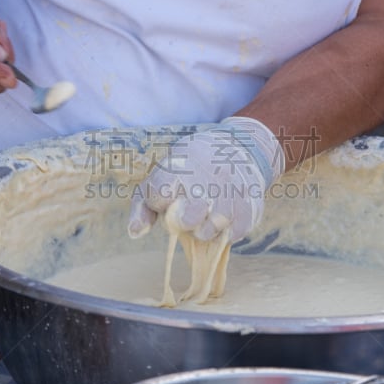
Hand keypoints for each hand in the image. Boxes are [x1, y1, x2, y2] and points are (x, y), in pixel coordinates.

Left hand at [128, 117, 284, 241]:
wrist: (237, 149)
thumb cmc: (190, 171)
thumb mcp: (161, 178)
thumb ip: (143, 207)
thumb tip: (135, 233)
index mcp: (180, 166)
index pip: (160, 194)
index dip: (160, 202)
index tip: (167, 199)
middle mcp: (208, 177)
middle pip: (188, 219)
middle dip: (185, 221)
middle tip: (189, 213)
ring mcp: (231, 193)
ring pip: (209, 230)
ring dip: (204, 230)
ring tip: (206, 216)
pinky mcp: (249, 207)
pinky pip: (232, 235)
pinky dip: (225, 233)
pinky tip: (223, 219)